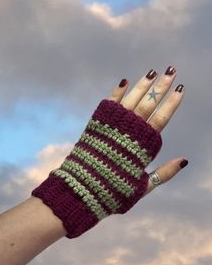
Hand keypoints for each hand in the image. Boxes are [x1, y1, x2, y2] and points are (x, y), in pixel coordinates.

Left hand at [107, 66, 187, 196]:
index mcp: (142, 148)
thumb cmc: (113, 193)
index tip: (180, 89)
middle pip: (148, 104)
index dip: (171, 104)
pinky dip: (117, 93)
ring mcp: (111, 127)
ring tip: (153, 71)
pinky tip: (125, 82)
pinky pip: (109, 105)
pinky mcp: (96, 126)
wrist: (80, 191)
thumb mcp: (142, 187)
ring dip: (142, 85)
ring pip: (130, 100)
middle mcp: (128, 133)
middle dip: (161, 87)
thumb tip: (185, 160)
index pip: (161, 119)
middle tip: (171, 71)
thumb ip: (164, 173)